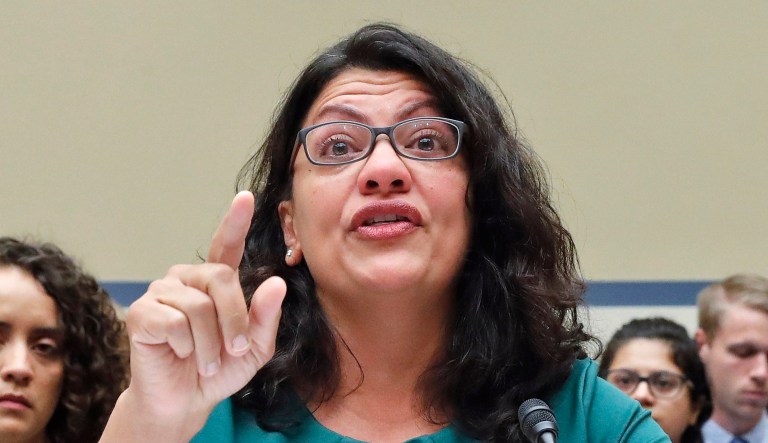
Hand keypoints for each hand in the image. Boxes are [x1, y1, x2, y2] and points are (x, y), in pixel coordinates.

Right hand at [102, 191, 284, 441]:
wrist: (185, 402)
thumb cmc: (220, 369)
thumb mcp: (255, 348)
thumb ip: (266, 316)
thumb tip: (276, 283)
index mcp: (216, 282)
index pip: (227, 245)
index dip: (235, 221)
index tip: (246, 197)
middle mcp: (186, 279)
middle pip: (221, 279)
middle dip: (235, 320)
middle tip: (234, 349)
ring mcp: (161, 293)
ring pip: (199, 307)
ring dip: (209, 344)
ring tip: (205, 360)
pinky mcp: (141, 313)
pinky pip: (174, 322)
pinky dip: (185, 347)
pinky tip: (178, 353)